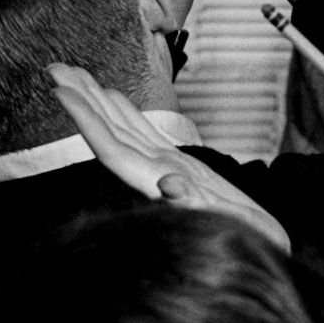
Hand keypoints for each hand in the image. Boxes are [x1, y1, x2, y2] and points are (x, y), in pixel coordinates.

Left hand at [48, 63, 287, 251]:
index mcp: (162, 187)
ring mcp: (166, 170)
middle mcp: (156, 176)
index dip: (87, 121)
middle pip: (110, 134)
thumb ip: (200, 205)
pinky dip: (127, 114)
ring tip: (72, 73)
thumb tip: (168, 186)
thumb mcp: (238, 226)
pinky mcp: (180, 168)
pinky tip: (111, 97)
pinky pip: (145, 134)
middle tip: (54, 68)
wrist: (269, 254)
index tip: (61, 93)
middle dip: (83, 100)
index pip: (114, 150)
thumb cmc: (257, 244)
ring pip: (124, 130)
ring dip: (97, 101)